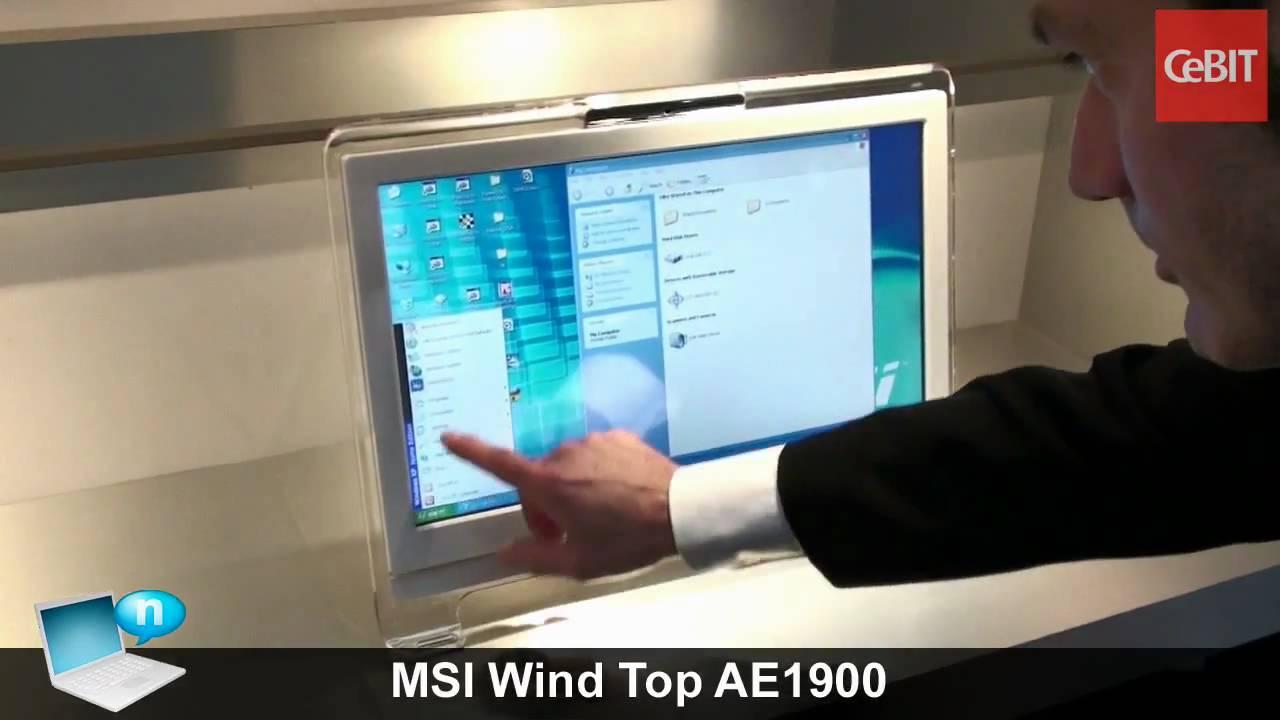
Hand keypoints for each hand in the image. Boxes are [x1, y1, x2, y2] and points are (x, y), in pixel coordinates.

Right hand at [441, 430, 679, 580]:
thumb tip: (505, 552)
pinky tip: (618, 495)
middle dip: (544, 503)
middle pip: (538, 478)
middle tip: (568, 533)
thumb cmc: (628, 538)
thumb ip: (535, 556)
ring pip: (568, 466)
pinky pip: (595, 455)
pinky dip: (598, 473)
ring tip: (599, 515)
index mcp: (549, 484)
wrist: (679, 510)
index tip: (449, 436)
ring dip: (572, 487)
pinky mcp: (617, 437)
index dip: (470, 450)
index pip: (498, 464)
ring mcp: (593, 442)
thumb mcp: (579, 562)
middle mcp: (566, 455)